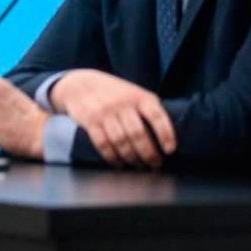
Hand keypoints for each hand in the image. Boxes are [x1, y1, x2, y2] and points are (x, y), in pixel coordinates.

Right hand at [48, 69, 175, 169]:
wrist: (80, 84)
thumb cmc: (114, 93)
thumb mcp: (133, 92)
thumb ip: (148, 107)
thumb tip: (168, 134)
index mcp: (138, 96)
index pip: (156, 115)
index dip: (166, 134)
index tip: (170, 150)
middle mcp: (121, 103)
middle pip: (138, 134)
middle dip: (149, 154)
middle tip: (155, 165)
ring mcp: (104, 112)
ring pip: (121, 142)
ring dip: (132, 158)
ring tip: (139, 166)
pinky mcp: (90, 121)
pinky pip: (103, 144)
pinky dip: (112, 158)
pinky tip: (120, 164)